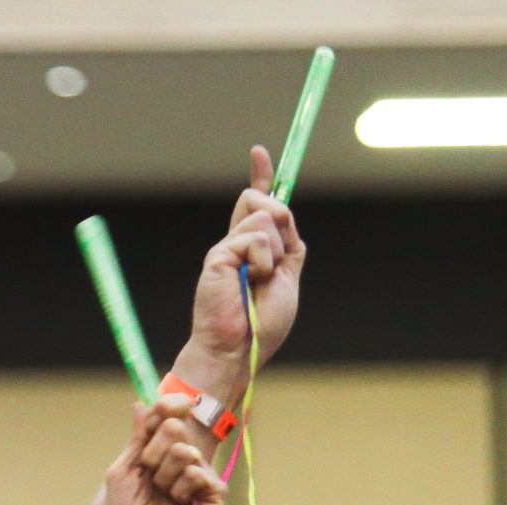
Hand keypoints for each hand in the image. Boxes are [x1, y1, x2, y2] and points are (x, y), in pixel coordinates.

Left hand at [102, 397, 226, 504]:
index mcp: (158, 450)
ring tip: (163, 497)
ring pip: (184, 451)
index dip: (169, 405)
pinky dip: (181, 490)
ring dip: (164, 477)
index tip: (167, 405)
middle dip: (154, 452)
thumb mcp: (122, 473)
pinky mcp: (214, 492)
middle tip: (149, 476)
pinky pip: (197, 473)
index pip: (169, 415)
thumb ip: (136, 439)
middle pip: (175, 427)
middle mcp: (181, 457)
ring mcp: (199, 473)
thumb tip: (139, 403)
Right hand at [180, 146, 304, 393]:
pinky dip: (263, 262)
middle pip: (262, 201)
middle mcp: (236, 244)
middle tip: (275, 259)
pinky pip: (256, 238)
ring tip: (259, 281)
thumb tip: (285, 216)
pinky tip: (249, 283)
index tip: (260, 152)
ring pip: (265, 217)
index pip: (257, 204)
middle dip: (281, 219)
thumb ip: (289, 249)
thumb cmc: (262, 326)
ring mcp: (226, 248)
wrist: (239, 350)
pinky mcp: (218, 255)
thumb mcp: (288, 281)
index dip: (261, 177)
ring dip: (274, 252)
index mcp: (253, 249)